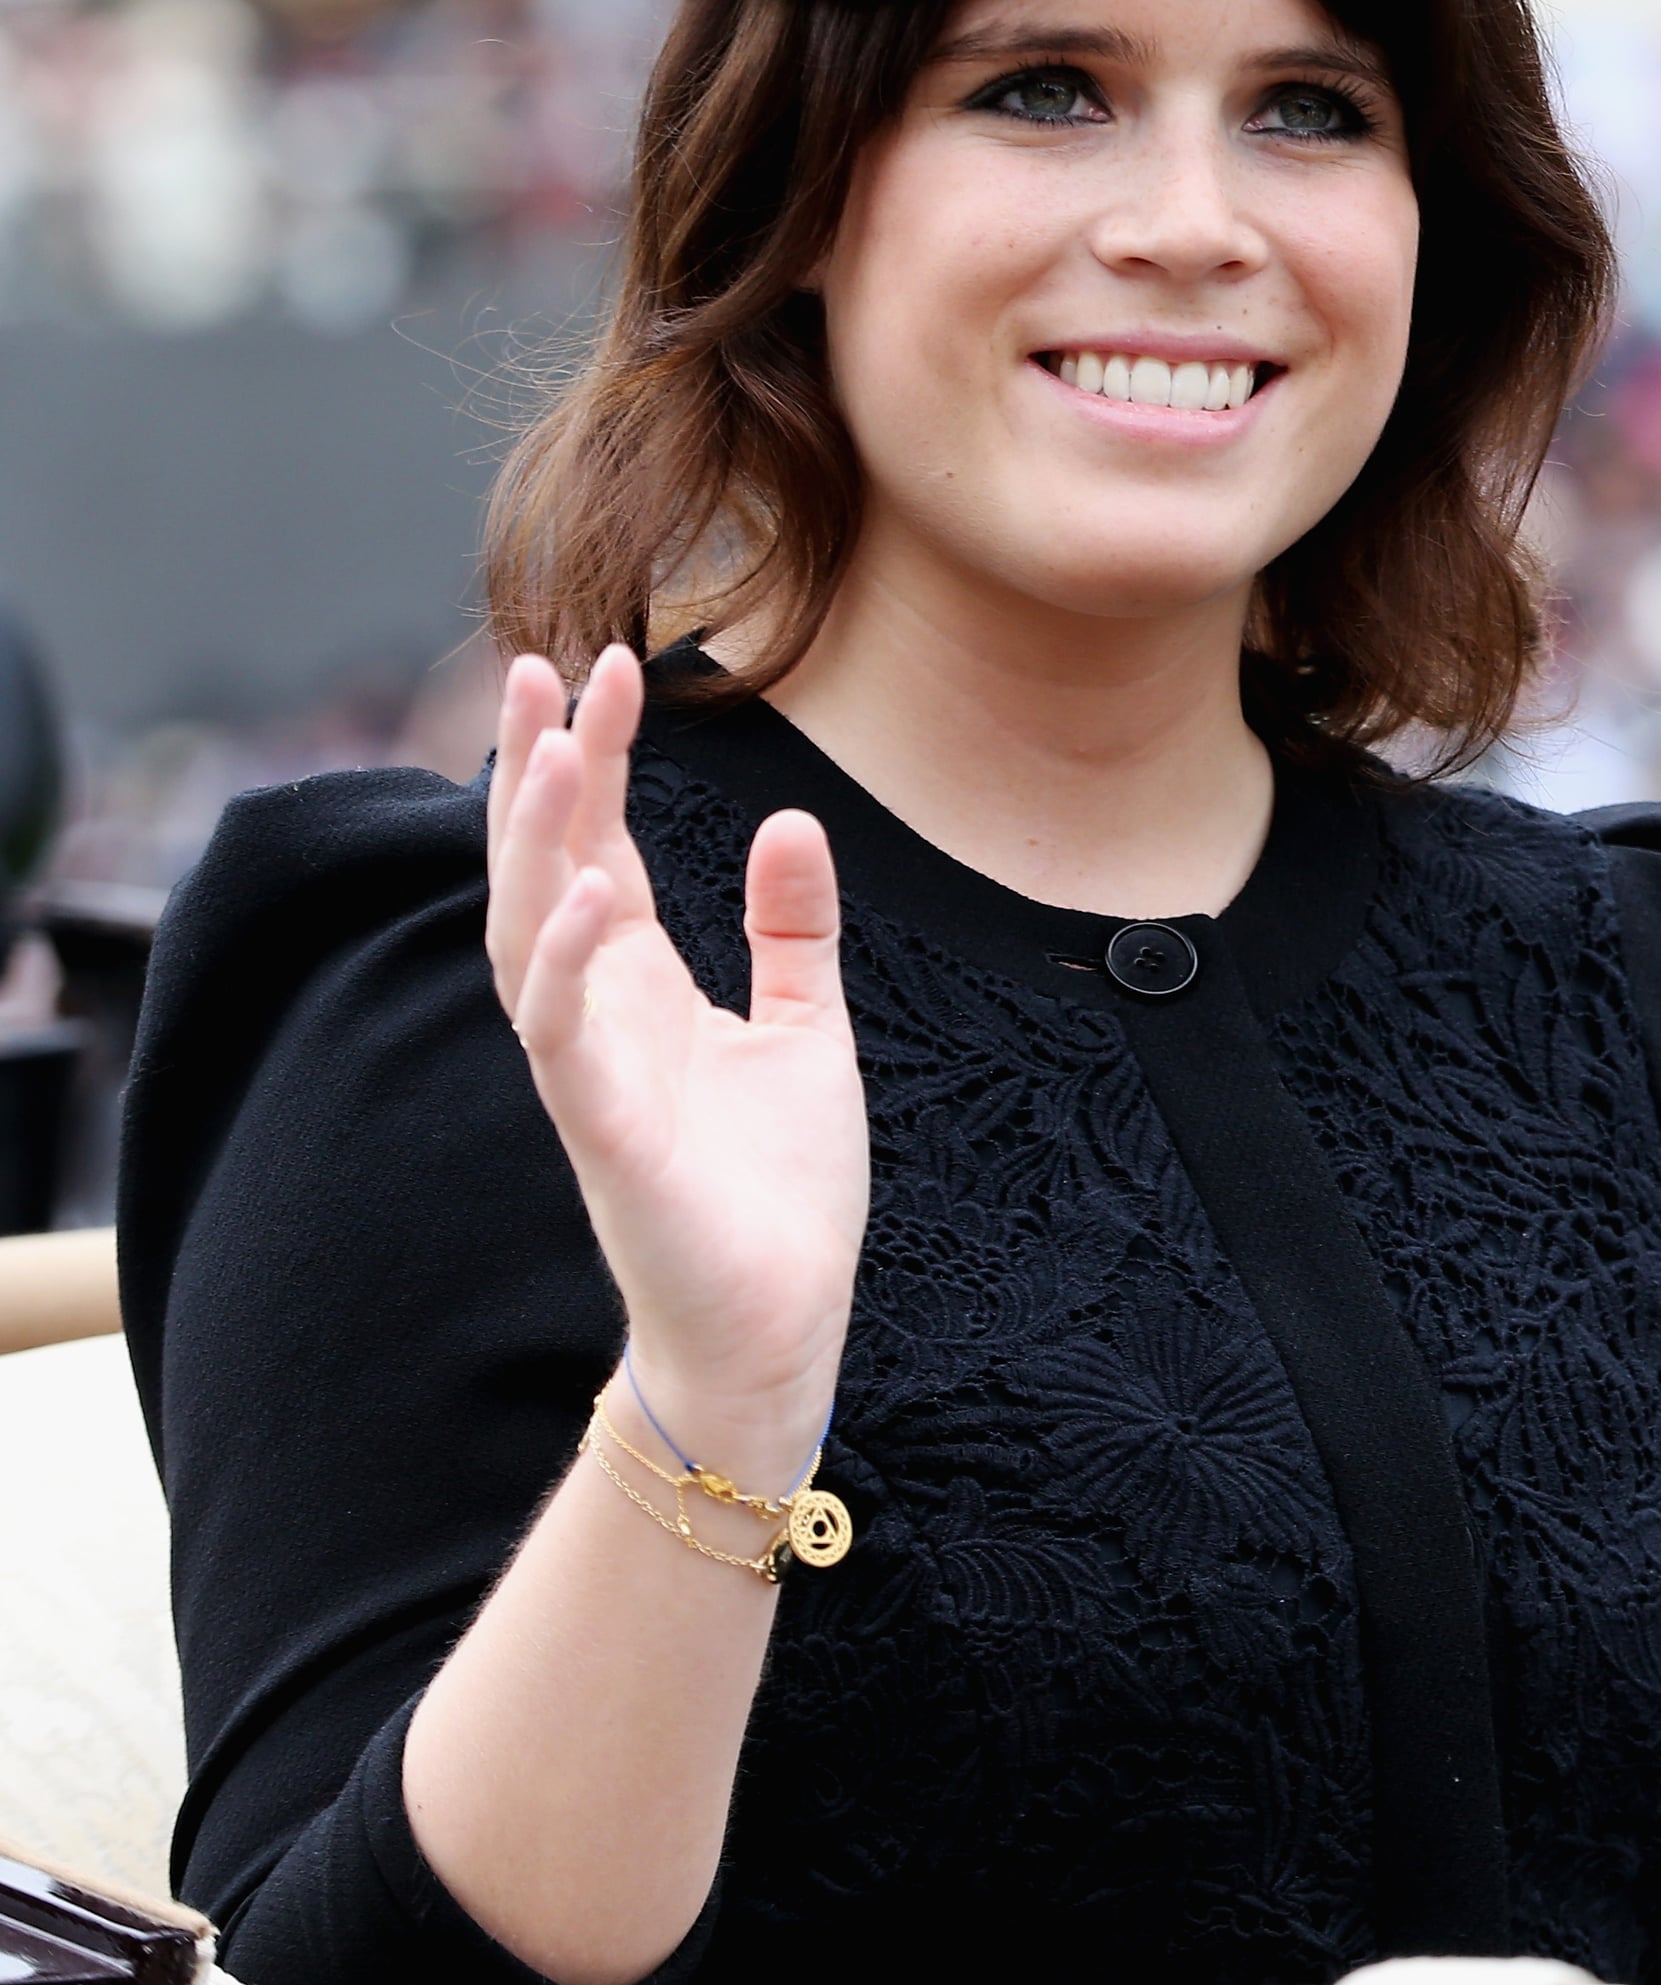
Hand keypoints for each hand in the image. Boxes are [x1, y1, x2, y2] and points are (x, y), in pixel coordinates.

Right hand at [486, 647, 867, 1484]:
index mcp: (642, 983)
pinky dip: (569, 958)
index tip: (611, 663)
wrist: (779, 1326)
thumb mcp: (807, 1030)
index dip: (600, 754)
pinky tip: (594, 885)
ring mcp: (590, 1069)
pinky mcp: (605, 1132)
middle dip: (538, 766)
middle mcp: (598, 1011)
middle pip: (544, 865)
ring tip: (557, 743)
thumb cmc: (778, 1191)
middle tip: (534, 660)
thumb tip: (790, 819)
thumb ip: (792, 930)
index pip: (602, 842)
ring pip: (528, 931)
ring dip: (538, 840)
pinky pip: (562, 1033)